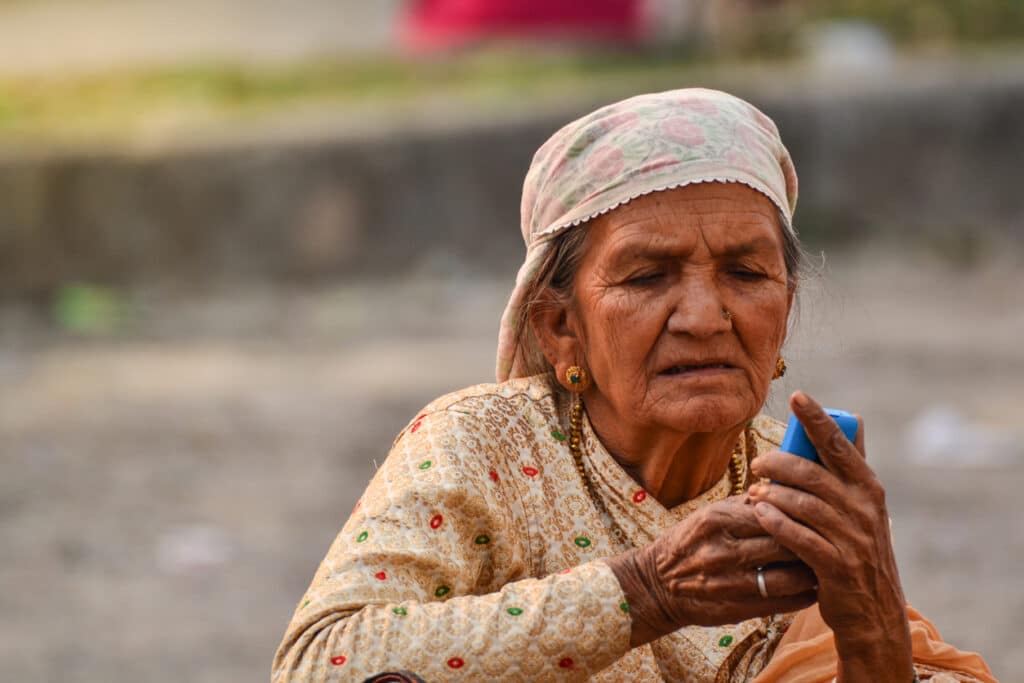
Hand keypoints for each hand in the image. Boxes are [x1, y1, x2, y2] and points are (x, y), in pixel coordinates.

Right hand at [605, 496, 817, 647]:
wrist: (657, 584)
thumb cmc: (690, 542)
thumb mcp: (711, 514)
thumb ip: (748, 505)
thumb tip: (787, 486)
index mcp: (717, 520)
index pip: (773, 511)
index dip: (799, 511)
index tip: (819, 510)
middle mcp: (722, 551)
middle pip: (784, 543)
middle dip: (811, 540)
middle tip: (830, 537)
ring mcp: (729, 583)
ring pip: (788, 576)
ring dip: (812, 571)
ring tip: (824, 562)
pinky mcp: (735, 609)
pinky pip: (782, 602)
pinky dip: (803, 594)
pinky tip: (813, 586)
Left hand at [747, 391, 913, 680]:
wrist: (873, 611)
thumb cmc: (859, 549)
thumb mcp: (864, 507)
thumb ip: (851, 468)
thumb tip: (852, 419)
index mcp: (868, 487)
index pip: (841, 444)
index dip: (817, 418)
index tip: (796, 395)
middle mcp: (863, 508)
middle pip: (812, 472)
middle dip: (778, 463)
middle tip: (757, 464)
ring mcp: (851, 538)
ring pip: (801, 504)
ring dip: (772, 494)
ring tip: (754, 492)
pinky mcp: (835, 565)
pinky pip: (797, 536)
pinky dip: (774, 522)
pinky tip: (758, 514)